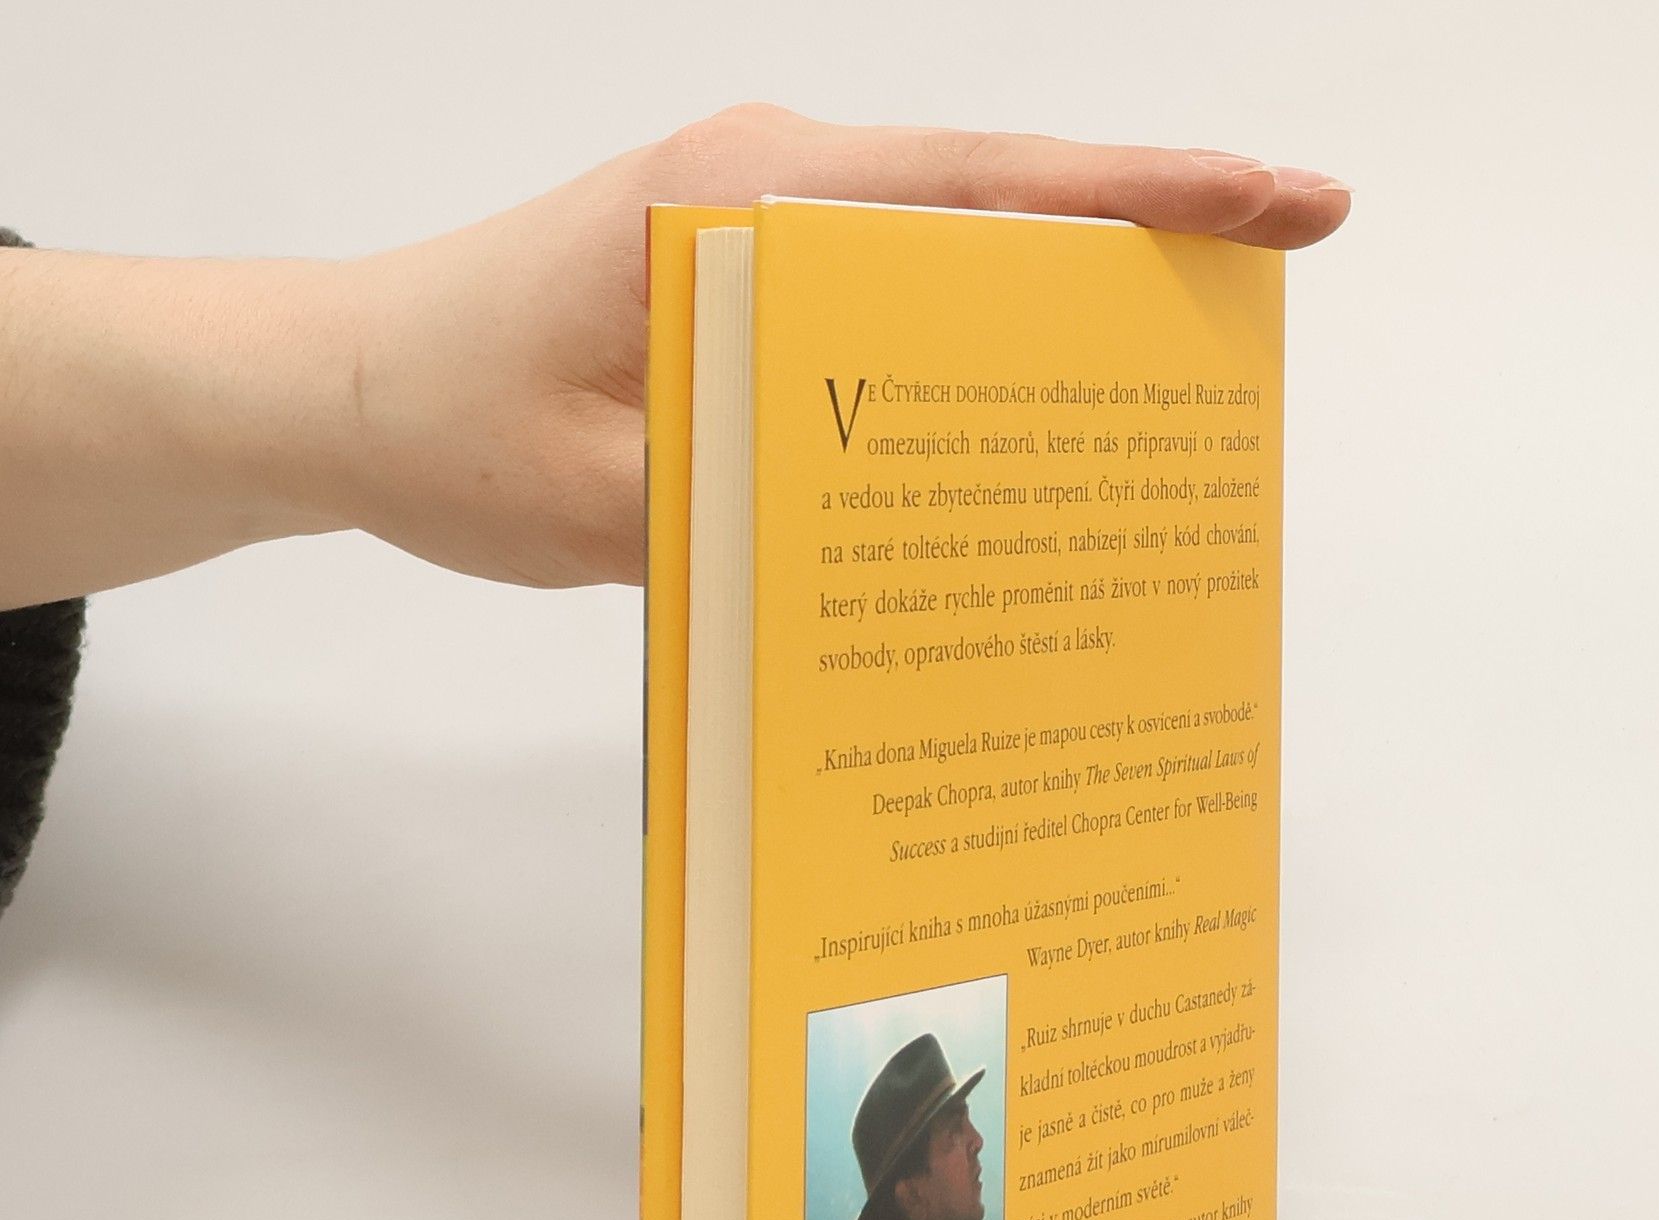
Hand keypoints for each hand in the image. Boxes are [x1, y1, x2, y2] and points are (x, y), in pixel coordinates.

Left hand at [0, 106, 1348, 608]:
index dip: (1144, 199)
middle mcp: (772, 192)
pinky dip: (966, 364)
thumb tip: (914, 555)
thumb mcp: (606, 493)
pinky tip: (1016, 438)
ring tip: (1174, 387)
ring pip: (952, 266)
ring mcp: (763, 239)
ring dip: (1062, 314)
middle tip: (1277, 287)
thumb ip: (758, 509)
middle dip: (1144, 245)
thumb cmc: (450, 420)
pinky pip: (888, 321)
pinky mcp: (746, 299)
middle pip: (999, 209)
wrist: (342, 393)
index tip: (1278, 203)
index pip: (988, 187)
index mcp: (748, 195)